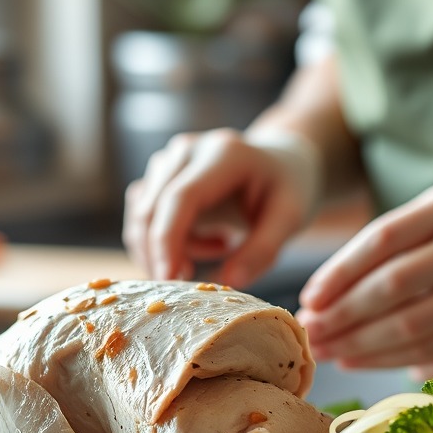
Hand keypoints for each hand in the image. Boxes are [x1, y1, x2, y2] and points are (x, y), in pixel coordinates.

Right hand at [123, 127, 321, 287]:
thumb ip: (262, 251)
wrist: (280, 164)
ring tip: (222, 246)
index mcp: (224, 154)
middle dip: (163, 254)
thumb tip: (228, 283)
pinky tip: (205, 240)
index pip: (181, 197)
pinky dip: (165, 241)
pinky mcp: (158, 175)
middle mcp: (188, 149)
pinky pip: (143, 217)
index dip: (168, 240)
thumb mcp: (289, 219)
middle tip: (197, 282)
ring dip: (171, 248)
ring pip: (143, 216)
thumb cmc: (287, 191)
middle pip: (152, 208)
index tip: (168, 279)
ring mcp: (168, 159)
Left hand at [295, 176, 432, 376]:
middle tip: (311, 334)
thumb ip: (393, 240)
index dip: (338, 276)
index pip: (381, 243)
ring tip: (334, 354)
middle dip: (343, 319)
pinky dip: (404, 364)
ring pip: (416, 333)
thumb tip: (330, 298)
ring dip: (364, 350)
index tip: (309, 300)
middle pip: (393, 293)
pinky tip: (373, 364)